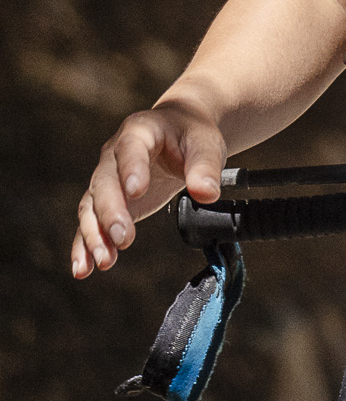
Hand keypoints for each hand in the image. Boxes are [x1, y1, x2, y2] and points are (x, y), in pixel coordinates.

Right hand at [72, 98, 226, 277]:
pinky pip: (91, 222)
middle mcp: (114, 154)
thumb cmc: (192, 135)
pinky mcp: (110, 201)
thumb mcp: (205, 144)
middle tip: (122, 238)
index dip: (131, 169)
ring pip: (92, 206)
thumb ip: (205, 167)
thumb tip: (206, 193)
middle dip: (111, 212)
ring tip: (104, 261)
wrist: (180, 132)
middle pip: (105, 183)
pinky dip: (86, 245)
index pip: (131, 149)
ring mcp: (108, 178)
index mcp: (139, 131)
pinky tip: (84, 268)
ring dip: (95, 234)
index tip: (137, 192)